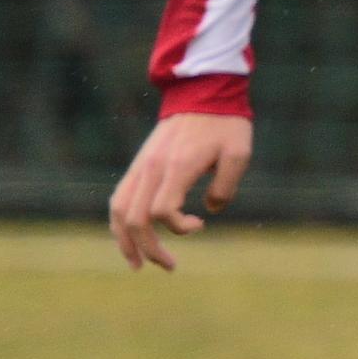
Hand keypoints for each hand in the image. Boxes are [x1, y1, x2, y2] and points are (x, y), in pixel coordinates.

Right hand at [108, 112, 253, 269]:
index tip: (201, 224)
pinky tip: (128, 239)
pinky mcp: (138, 164)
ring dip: (125, 241)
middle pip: (134, 219)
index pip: (161, 211)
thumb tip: (209, 210)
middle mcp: (152, 168)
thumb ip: (226, 185)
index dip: (178, 227)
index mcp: (177, 166)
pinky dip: (119, 222)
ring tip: (137, 264)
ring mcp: (141, 165)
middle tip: (170, 266)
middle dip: (149, 249)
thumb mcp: (239, 153)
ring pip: (118, 210)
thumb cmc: (225, 124)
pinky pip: (118, 198)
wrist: (202, 92)